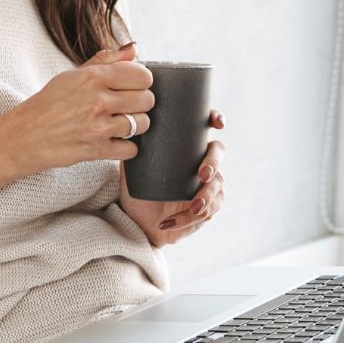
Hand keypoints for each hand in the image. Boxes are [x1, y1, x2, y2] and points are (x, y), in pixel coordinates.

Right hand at [0, 41, 154, 173]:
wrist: (24, 135)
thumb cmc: (48, 103)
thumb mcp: (73, 75)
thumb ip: (106, 60)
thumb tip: (133, 49)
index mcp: (93, 77)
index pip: (142, 75)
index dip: (141, 81)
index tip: (134, 85)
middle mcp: (98, 100)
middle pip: (146, 99)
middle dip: (141, 103)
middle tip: (127, 105)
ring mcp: (98, 127)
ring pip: (142, 124)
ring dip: (136, 125)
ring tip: (121, 123)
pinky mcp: (96, 150)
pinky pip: (131, 149)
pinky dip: (126, 147)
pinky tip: (114, 140)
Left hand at [118, 109, 225, 247]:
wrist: (139, 222)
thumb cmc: (139, 190)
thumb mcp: (132, 168)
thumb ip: (131, 149)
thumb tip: (125, 129)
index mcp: (186, 147)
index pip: (205, 127)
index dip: (216, 120)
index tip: (218, 124)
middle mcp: (201, 163)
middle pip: (218, 154)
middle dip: (213, 163)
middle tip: (202, 174)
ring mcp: (207, 186)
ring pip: (217, 187)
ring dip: (206, 197)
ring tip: (193, 207)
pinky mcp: (207, 209)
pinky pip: (207, 212)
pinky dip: (187, 219)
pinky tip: (171, 222)